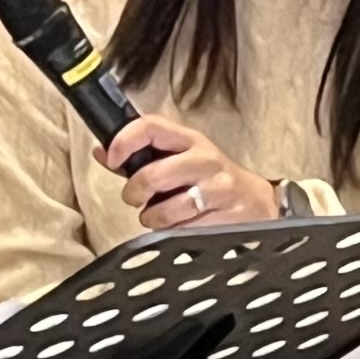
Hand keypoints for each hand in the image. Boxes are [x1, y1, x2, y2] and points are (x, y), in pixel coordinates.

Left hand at [102, 113, 275, 232]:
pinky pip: (183, 230)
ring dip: (154, 218)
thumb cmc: (211, 178)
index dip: (125, 141)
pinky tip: (183, 224)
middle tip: (135, 198)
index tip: (113, 159)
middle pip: (154, 174)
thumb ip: (141, 156)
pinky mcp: (225, 215)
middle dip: (135, 192)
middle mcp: (205, 159)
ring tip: (161, 215)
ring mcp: (217, 188)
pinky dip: (175, 232)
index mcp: (190, 140)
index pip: (151, 126)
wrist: (257, 201)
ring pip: (166, 209)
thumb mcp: (180, 159)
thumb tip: (102, 152)